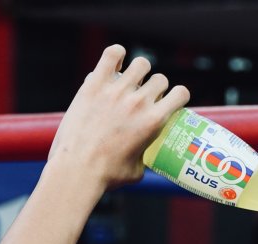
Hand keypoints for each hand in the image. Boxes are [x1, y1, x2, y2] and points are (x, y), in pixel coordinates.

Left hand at [47, 44, 189, 190]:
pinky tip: (116, 61)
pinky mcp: (95, 84)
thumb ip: (144, 158)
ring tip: (130, 79)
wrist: (77, 169)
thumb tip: (143, 159)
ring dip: (140, 71)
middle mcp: (139, 102)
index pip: (180, 93)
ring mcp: (117, 91)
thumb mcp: (136, 171)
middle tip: (144, 97)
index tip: (169, 101)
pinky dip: (117, 54)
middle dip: (156, 87)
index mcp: (154, 121)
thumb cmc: (106, 175)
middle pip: (160, 79)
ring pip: (141, 64)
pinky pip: (112, 54)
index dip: (178, 96)